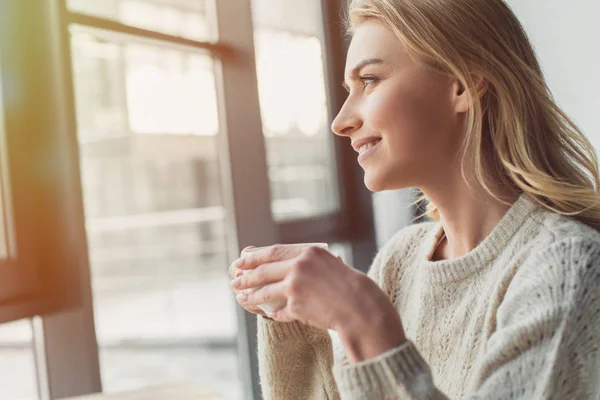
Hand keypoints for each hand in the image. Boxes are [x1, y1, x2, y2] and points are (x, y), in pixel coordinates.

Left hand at [228, 244, 392, 333]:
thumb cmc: (351, 287)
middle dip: (246, 277)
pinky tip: (270, 314)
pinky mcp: (296, 307)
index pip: (272, 252)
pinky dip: (274, 313)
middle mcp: (298, 266)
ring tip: (242, 299)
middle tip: (235, 281)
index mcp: (308, 252)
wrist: (363, 308)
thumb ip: (309, 262)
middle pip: (263, 271)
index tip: (241, 261)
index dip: (254, 257)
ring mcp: (295, 286)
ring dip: (251, 296)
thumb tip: (288, 264)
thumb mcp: (331, 264)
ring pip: (265, 292)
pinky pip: (279, 311)